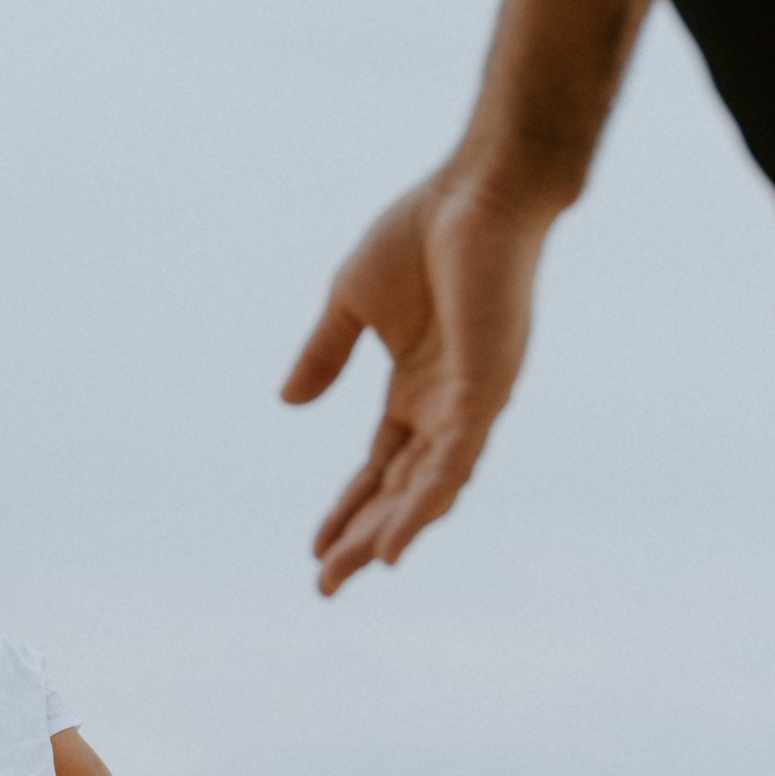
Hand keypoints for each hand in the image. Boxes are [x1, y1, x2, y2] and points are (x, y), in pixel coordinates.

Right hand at [282, 169, 554, 596]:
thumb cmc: (421, 233)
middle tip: (326, 584)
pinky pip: (452, 465)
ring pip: (428, 490)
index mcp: (417, 387)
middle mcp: (448, 406)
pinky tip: (394, 545)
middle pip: (401, 491)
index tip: (316, 550)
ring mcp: (471, 403)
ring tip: (349, 572)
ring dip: (387, 534)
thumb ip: (323, 355)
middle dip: (363, 538)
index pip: (380, 466)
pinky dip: (423, 508)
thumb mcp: (349, 302)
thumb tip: (287, 402)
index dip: (349, 508)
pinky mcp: (487, 391)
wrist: (476, 191)